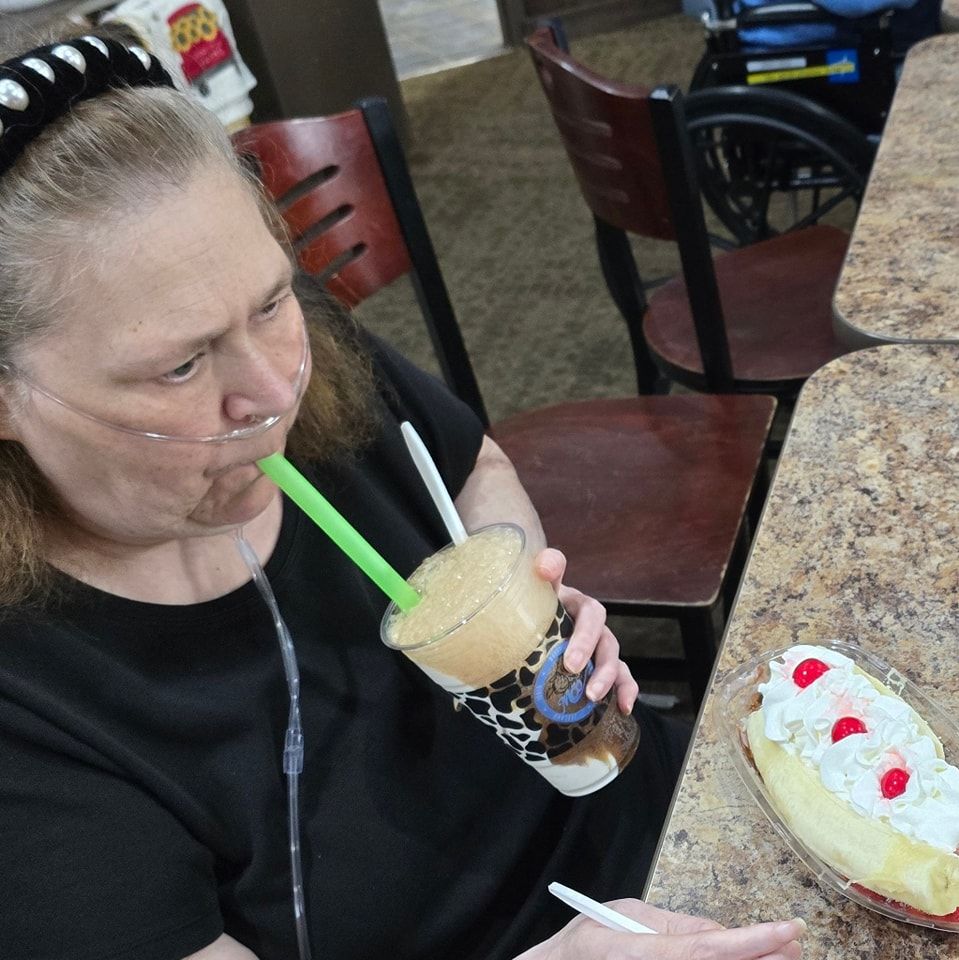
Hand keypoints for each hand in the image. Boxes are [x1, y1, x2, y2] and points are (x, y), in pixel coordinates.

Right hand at [515, 899, 805, 959]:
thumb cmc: (585, 945)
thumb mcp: (625, 918)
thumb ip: (674, 926)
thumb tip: (720, 932)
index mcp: (639, 953)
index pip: (706, 949)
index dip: (751, 942)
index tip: (787, 930)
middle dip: (763, 959)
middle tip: (795, 946)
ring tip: (782, 956)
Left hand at [534, 548, 637, 713]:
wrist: (525, 627)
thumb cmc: (528, 610)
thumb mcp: (527, 593)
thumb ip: (534, 577)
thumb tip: (543, 564)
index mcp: (575, 605)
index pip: (589, 611)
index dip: (584, 631)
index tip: (571, 658)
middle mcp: (590, 626)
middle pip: (602, 636)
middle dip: (591, 654)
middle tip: (572, 670)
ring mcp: (598, 647)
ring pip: (613, 658)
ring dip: (608, 676)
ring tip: (593, 696)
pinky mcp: (602, 668)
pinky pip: (622, 678)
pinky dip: (627, 691)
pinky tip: (624, 707)